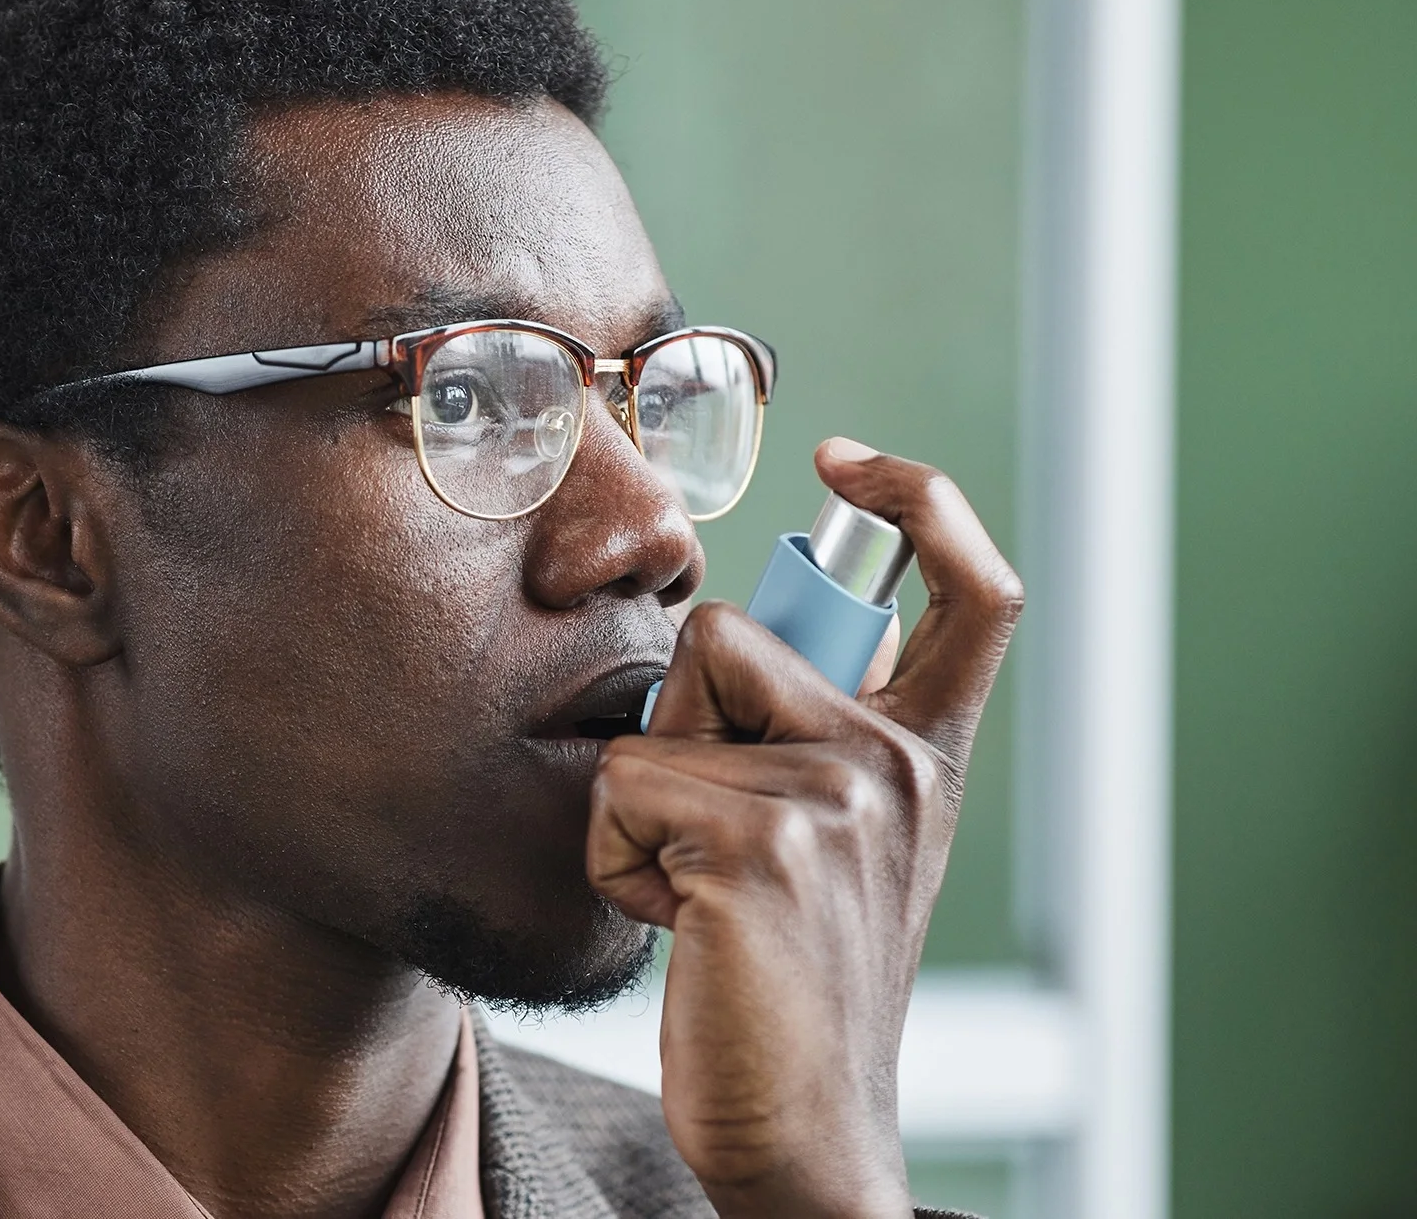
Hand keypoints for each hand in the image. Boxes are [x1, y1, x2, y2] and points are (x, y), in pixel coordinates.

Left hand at [585, 440, 1022, 1217]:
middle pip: (727, 636)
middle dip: (674, 722)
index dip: (920, 497)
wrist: (800, 1127)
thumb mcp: (831, 846)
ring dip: (636, 802)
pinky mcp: (763, 845)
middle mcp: (898, 764)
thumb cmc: (782, 982)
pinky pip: (623, 788)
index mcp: (923, 754)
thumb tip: (733, 646)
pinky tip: (680, 928)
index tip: (848, 458)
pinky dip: (616, 860)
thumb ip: (809, 742)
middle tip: (708, 837)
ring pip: (659, 716)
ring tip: (695, 890)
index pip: (969, 589)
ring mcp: (838, 799)